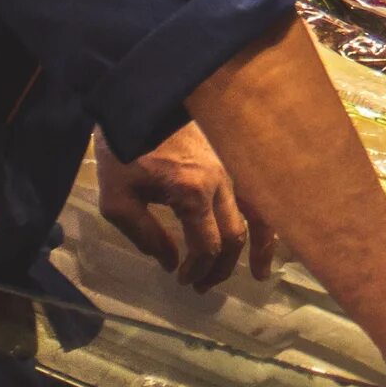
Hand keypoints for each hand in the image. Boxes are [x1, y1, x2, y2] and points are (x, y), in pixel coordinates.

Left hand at [98, 125, 271, 291]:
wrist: (142, 100)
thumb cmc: (125, 150)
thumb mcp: (118, 200)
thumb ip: (145, 235)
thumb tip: (170, 261)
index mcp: (194, 193)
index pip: (207, 245)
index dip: (196, 269)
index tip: (180, 280)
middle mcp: (222, 182)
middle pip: (235, 236)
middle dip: (220, 267)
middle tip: (201, 286)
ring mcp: (233, 169)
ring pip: (258, 217)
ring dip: (257, 249)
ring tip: (259, 273)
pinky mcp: (233, 161)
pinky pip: (258, 197)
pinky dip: (266, 221)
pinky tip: (264, 237)